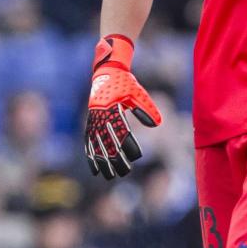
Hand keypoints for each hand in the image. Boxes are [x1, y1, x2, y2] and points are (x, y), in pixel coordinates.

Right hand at [85, 34, 160, 179]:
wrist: (106, 71)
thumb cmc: (125, 83)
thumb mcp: (138, 93)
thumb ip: (147, 109)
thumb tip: (158, 124)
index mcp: (112, 108)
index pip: (121, 131)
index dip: (128, 144)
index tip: (136, 156)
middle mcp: (100, 115)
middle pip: (108, 142)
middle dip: (116, 159)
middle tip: (125, 172)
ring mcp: (93, 120)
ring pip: (97, 145)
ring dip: (103, 161)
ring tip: (110, 176)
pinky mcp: (90, 122)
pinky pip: (88, 142)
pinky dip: (91, 155)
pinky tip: (95, 168)